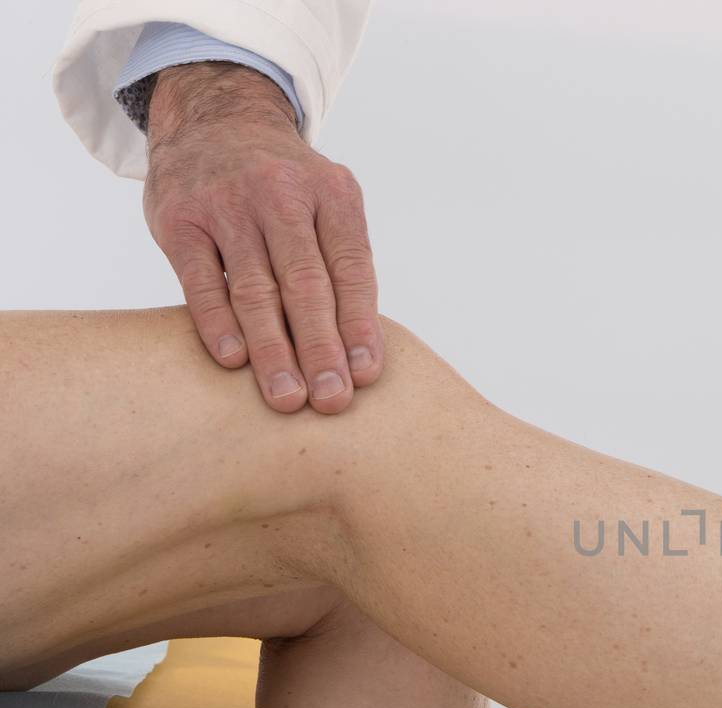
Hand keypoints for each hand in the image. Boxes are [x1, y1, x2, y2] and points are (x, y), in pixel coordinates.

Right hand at [143, 61, 382, 412]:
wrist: (213, 119)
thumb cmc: (284, 187)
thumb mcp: (327, 201)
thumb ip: (340, 261)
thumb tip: (358, 348)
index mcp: (331, 194)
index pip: (350, 268)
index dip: (360, 324)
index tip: (367, 374)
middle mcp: (281, 195)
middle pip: (306, 284)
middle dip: (322, 348)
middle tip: (332, 399)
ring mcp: (227, 205)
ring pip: (255, 289)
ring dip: (274, 350)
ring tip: (288, 398)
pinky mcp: (180, 219)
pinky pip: (200, 280)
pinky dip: (218, 323)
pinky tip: (235, 360)